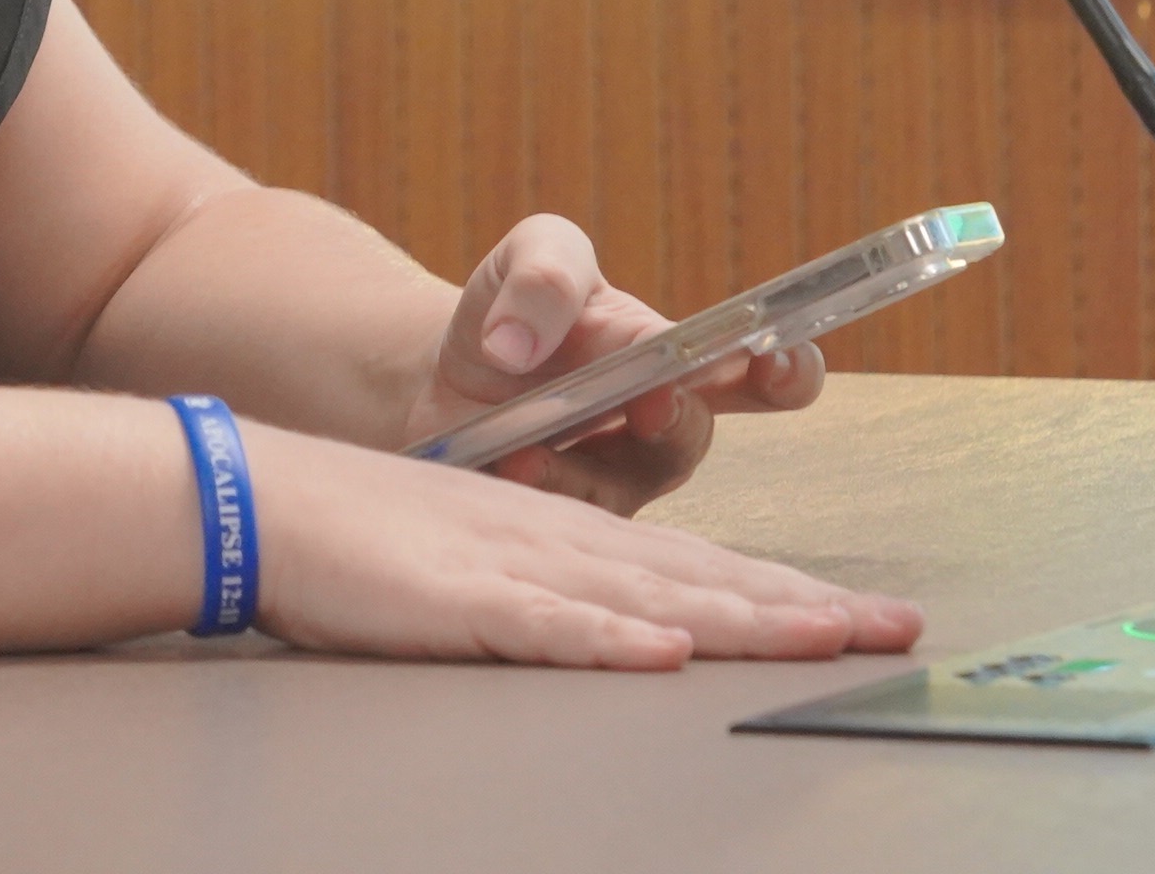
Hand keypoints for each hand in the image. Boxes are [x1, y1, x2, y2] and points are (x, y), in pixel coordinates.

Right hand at [242, 418, 919, 666]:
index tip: (862, 616)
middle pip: (699, 581)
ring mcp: (510, 566)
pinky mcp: (456, 599)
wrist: (262, 498)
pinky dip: (605, 642)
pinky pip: (542, 624)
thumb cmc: (360, 540)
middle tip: (893, 630)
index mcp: (564, 535)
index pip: (697, 569)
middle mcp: (556, 542)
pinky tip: (661, 655)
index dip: (785, 592)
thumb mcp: (474, 563)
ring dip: (741, 620)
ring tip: (823, 637)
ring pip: (647, 599)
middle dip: (801, 607)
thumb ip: (547, 598)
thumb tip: (631, 642)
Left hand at [393, 215, 827, 513]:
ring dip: (578, 470)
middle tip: (651, 397)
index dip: (787, 372)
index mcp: (673, 353)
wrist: (439, 368)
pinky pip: (560, 520)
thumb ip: (546, 275)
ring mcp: (612, 477)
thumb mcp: (530, 256)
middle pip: (693, 436)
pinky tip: (502, 464)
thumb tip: (521, 343)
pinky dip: (531, 493)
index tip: (771, 359)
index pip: (763, 373)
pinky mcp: (560, 515)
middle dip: (674, 419)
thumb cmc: (511, 307)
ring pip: (621, 489)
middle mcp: (658, 423)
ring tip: (527, 448)